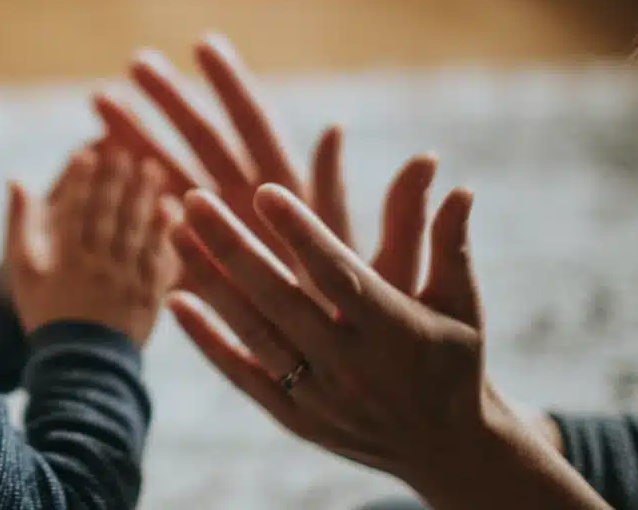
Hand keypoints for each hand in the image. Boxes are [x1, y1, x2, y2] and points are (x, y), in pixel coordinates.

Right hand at [5, 149, 181, 345]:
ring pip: (137, 231)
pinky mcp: (149, 295)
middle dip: (117, 180)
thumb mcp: (24, 271)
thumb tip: (16, 179)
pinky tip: (171, 209)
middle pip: (109, 215)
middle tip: (125, 152)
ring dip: (144, 197)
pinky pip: (159, 258)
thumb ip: (20, 223)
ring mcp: (126, 281)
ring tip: (151, 169)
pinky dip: (165, 232)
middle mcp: (98, 267)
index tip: (88, 153)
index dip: (81, 180)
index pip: (75, 211)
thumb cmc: (46, 313)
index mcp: (65, 260)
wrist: (80, 365)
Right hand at [93, 34, 439, 299]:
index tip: (204, 43)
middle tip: (137, 60)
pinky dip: (130, 190)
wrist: (348, 385)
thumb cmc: (376, 328)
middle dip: (171, 99)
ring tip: (98, 100)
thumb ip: (404, 220)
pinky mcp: (198, 265)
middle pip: (206, 140)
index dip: (232, 86)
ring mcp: (222, 234)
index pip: (257, 128)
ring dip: (138, 137)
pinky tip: (96, 163)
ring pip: (172, 173)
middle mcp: (254, 207)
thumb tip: (427, 163)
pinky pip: (157, 220)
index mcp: (294, 200)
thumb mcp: (393, 275)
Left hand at [169, 187, 606, 508]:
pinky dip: (207, 340)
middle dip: (233, 246)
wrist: (446, 450)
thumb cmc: (454, 361)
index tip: (264, 190)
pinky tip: (175, 300)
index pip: (339, 273)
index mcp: (395, 329)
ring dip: (210, 281)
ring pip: (254, 331)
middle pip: (280, 297)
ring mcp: (320, 394)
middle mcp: (352, 364)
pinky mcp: (296, 417)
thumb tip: (461, 187)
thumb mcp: (463, 306)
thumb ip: (450, 245)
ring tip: (175, 231)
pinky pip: (243, 373)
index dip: (301, 233)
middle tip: (194, 199)